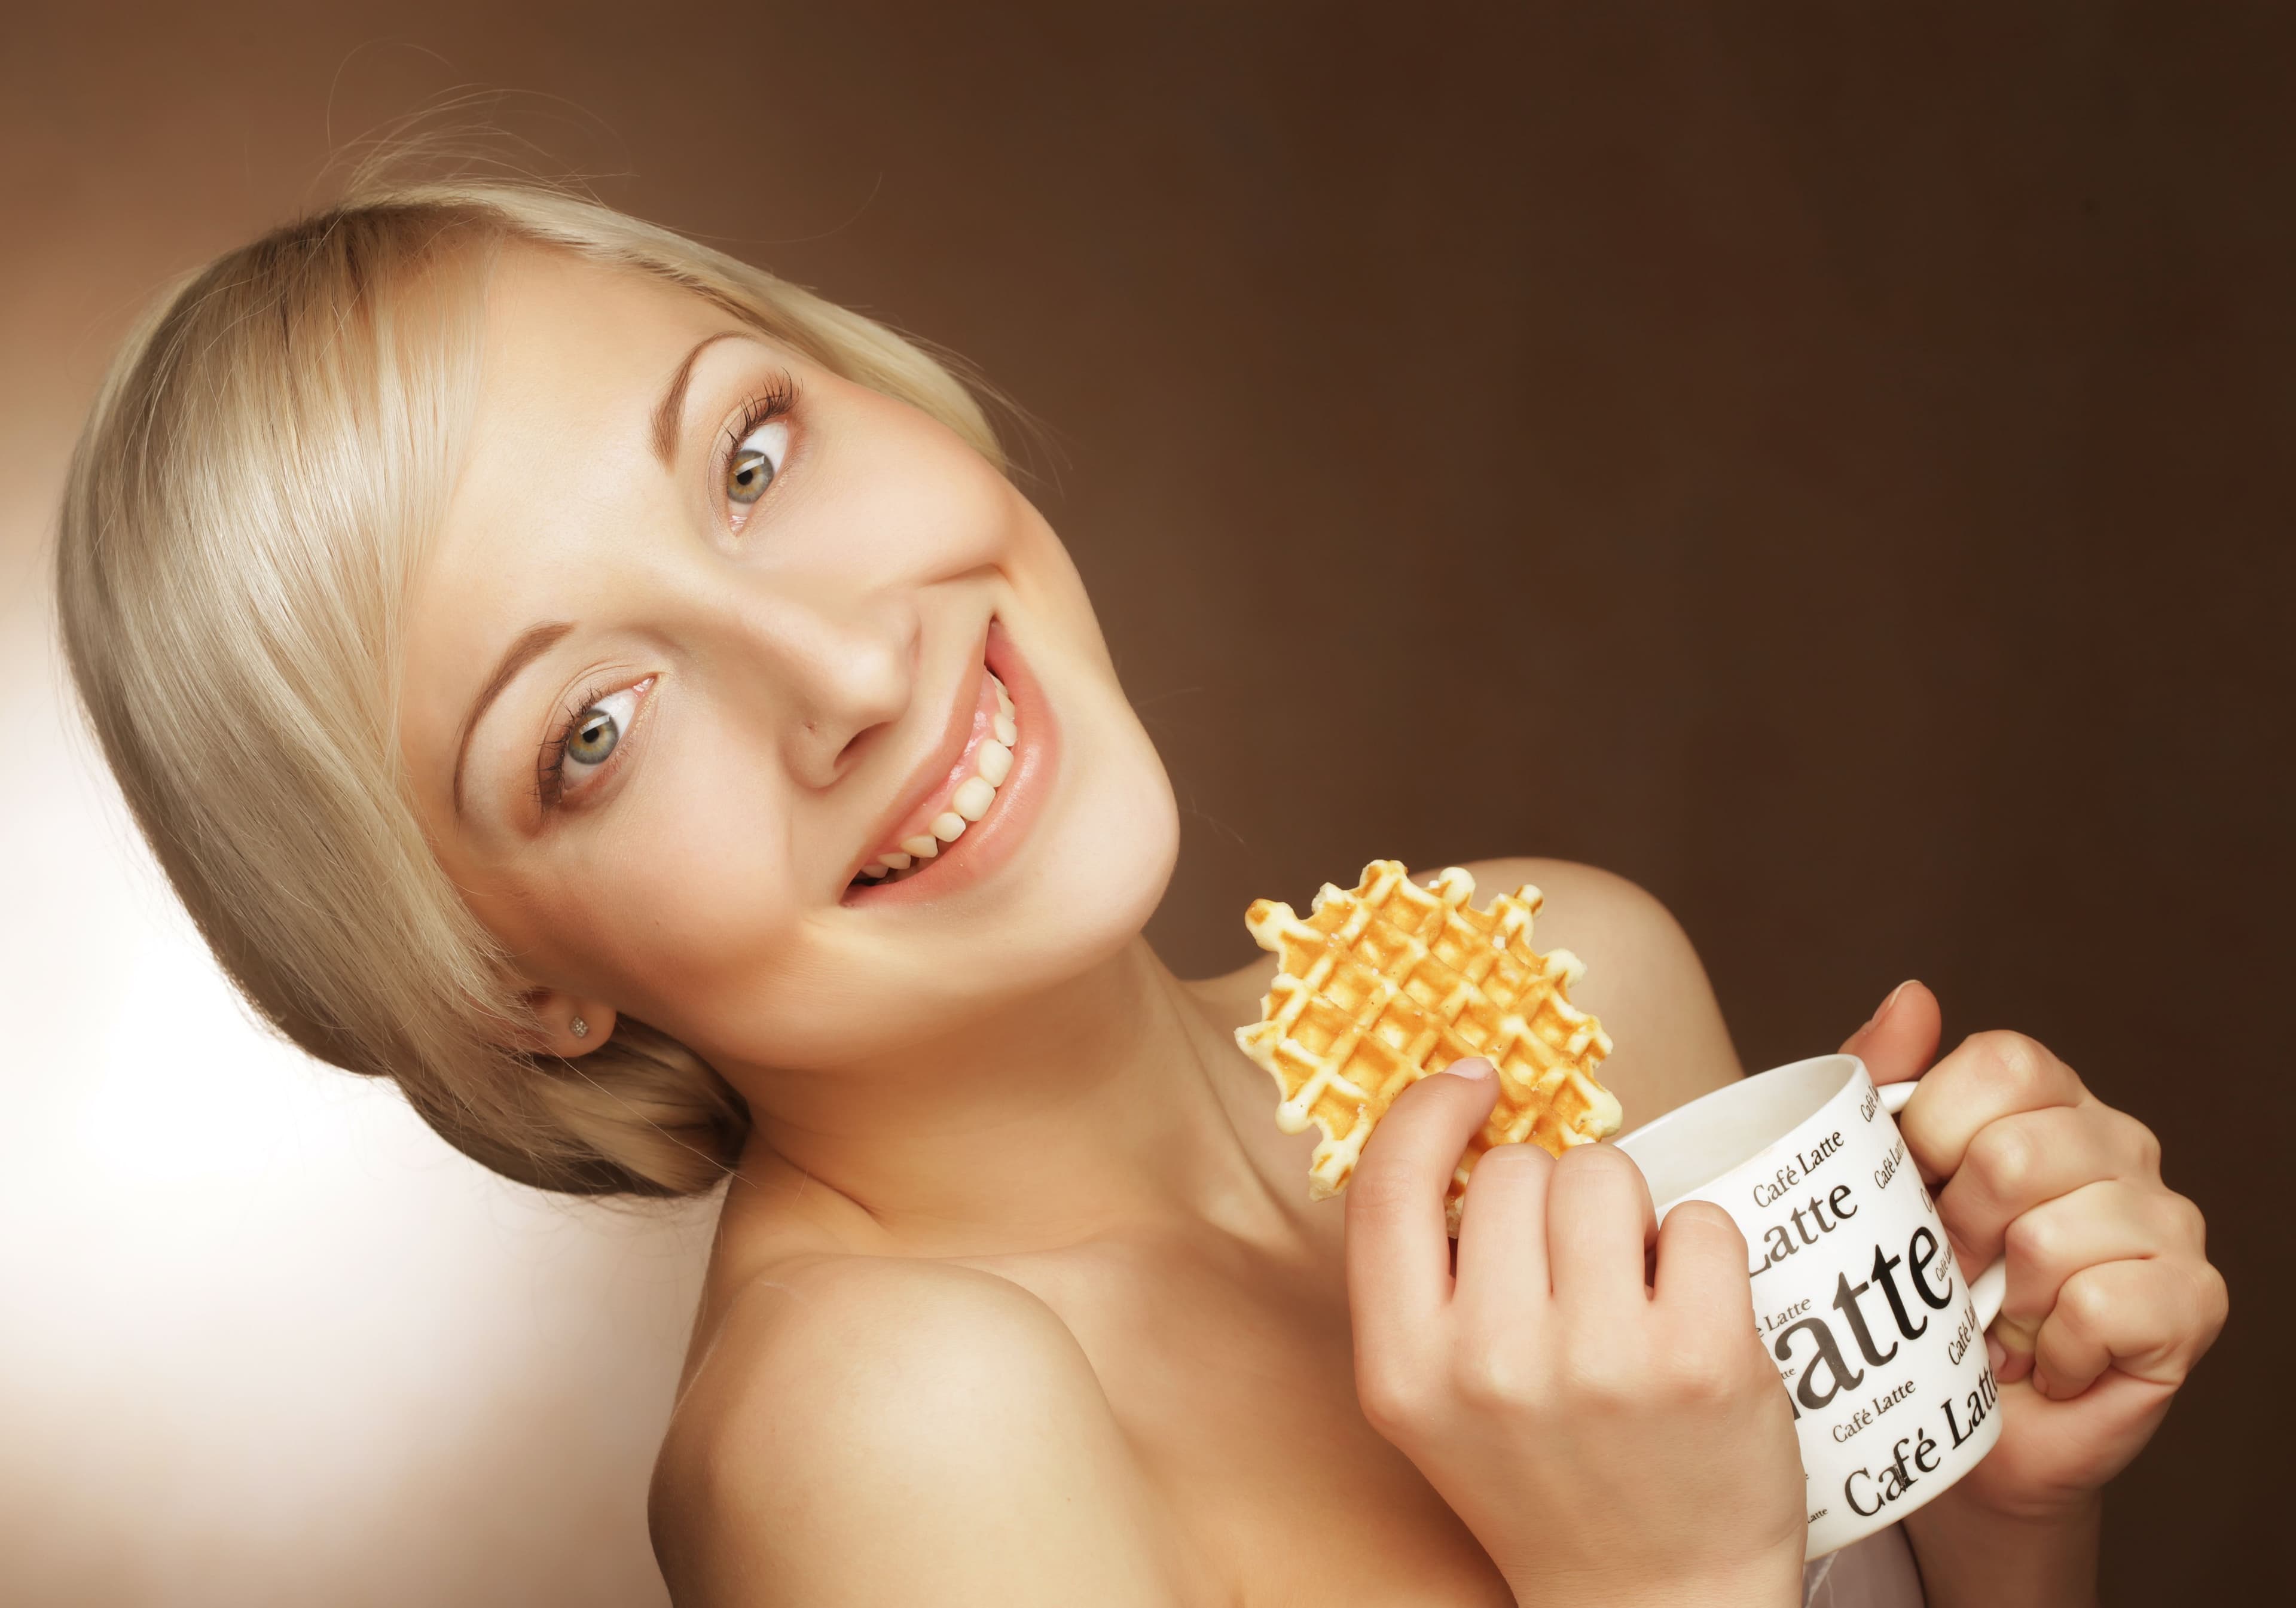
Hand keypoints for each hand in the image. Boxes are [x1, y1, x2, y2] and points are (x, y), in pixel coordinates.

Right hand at [1346, 1059, 1804, 1607]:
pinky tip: (1694, 1312)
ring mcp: (1601, 1363)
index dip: (1430, 1111)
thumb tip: (1463, 1116)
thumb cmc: (1547, 1479)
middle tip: (1578, 1276)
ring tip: (1636, 1291)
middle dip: (1555, 1197)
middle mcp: (1490, 1365)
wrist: (1655, 1604)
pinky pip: (1702, 1220)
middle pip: (1520, 1170)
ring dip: (1629, 1212)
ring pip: (1608, 1175)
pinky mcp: (1705, 1363)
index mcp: (1404, 1371)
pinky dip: (1704, 1249)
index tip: (1475, 1084)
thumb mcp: (1435, 1396)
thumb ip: (1428, 1276)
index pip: (1388, 1185)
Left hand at [1841, 983, 2226, 1522]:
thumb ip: (1882, 1081)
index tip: (1915, 1190)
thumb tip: (1914, 998)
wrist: (1950, 1416)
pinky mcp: (2192, 1301)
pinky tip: (2048, 1356)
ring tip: (2000, 1317)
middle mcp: (2118, 1144)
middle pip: (2015, 1151)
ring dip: (2003, 1297)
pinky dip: (2054, 1347)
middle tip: (1952, 1273)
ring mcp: (2167, 1220)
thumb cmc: (1914, 1288)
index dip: (1933, 1133)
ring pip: (2051, 1235)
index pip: (1999, 1064)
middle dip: (1956, 1229)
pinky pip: (2102, 1306)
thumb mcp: (1874, 1176)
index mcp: (2046, 1099)